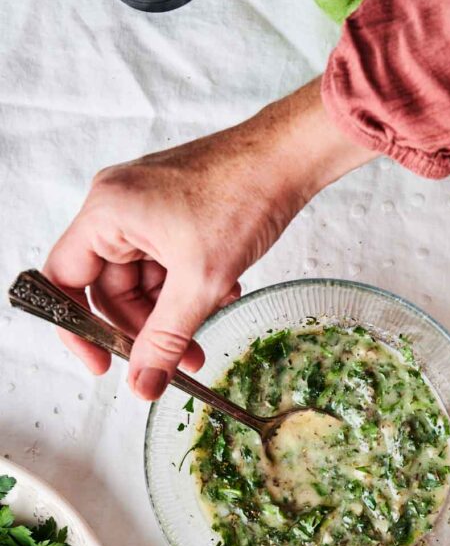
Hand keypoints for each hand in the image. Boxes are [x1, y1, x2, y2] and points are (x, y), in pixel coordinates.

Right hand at [44, 78, 375, 398]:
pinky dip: (189, 287)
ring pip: (143, 282)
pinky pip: (165, 265)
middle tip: (181, 361)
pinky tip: (223, 292)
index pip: (66, 280)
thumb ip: (165, 340)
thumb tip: (142, 387)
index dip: (78, 328)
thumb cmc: (243, 198)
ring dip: (175, 313)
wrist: (288, 158)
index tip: (104, 365)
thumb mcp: (200, 282)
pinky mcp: (171, 211)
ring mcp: (144, 208)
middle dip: (147, 329)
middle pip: (110, 289)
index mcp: (107, 213)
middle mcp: (117, 206)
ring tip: (210, 329)